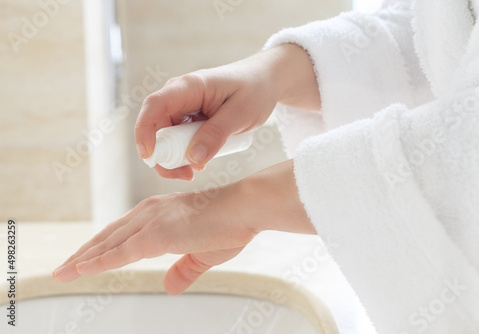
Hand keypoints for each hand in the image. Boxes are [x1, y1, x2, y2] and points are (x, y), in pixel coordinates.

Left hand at [52, 160, 315, 294]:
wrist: (245, 208)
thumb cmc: (231, 225)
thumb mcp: (202, 254)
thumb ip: (183, 269)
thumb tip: (169, 287)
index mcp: (160, 214)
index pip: (123, 232)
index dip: (102, 247)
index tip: (85, 258)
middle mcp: (151, 213)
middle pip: (109, 235)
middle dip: (85, 252)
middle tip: (64, 266)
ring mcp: (152, 222)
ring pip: (109, 243)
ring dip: (84, 258)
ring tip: (63, 272)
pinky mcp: (158, 234)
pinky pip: (121, 252)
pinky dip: (99, 262)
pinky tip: (81, 270)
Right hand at [135, 44, 319, 180]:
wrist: (266, 81)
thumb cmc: (256, 90)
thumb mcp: (241, 114)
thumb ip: (217, 134)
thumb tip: (193, 158)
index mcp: (189, 87)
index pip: (154, 106)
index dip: (145, 131)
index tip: (149, 156)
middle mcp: (180, 96)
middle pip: (156, 128)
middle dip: (164, 155)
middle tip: (186, 175)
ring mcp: (184, 108)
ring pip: (166, 137)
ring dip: (175, 158)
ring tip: (196, 171)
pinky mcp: (190, 119)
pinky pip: (179, 139)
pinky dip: (185, 154)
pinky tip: (200, 163)